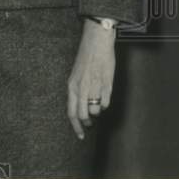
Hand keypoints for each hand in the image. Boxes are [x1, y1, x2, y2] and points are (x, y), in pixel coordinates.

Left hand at [66, 18, 115, 138]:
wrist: (96, 43)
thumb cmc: (86, 58)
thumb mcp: (76, 75)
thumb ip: (77, 90)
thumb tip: (81, 107)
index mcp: (72, 86)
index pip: (71, 112)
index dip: (76, 126)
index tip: (81, 135)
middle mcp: (81, 88)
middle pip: (83, 115)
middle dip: (87, 122)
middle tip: (91, 124)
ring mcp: (94, 87)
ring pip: (96, 111)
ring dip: (97, 111)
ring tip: (98, 102)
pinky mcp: (106, 84)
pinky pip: (106, 103)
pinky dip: (105, 103)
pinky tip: (104, 95)